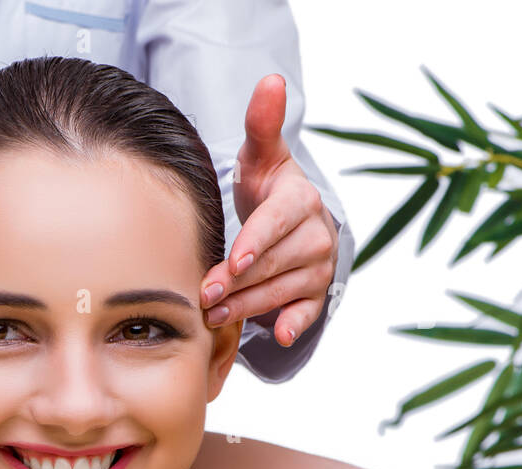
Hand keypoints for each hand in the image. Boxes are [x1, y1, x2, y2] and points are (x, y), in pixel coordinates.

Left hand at [199, 74, 339, 347]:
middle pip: (273, 264)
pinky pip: (308, 312)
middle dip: (238, 282)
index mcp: (301, 200)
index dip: (256, 242)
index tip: (234, 260)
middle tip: (203, 296)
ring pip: (281, 291)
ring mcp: (318, 267)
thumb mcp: (261, 155)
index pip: (276, 223)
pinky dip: (296, 324)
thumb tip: (269, 79)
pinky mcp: (317, 293)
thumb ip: (261, 124)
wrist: (291, 219)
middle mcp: (316, 234)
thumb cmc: (267, 187)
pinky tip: (281, 335)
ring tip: (213, 314)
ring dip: (248, 306)